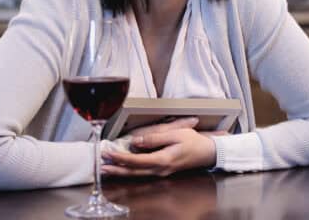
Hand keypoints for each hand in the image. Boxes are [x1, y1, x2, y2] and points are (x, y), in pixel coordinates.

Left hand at [101, 117, 225, 176]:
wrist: (207, 153)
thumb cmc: (194, 142)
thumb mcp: (176, 134)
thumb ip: (155, 138)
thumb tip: (136, 142)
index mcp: (162, 160)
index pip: (136, 161)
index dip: (120, 158)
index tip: (109, 153)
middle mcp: (160, 170)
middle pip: (133, 172)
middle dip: (116, 169)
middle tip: (100, 166)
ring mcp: (161, 172)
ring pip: (136, 174)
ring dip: (121, 171)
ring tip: (107, 168)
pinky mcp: (161, 171)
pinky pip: (142, 173)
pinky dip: (130, 170)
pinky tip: (123, 167)